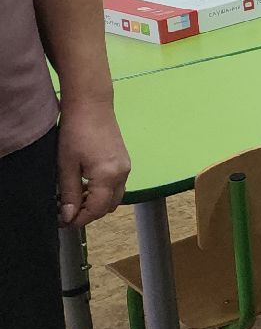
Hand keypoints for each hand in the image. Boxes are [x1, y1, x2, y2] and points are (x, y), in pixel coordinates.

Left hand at [56, 99, 130, 227]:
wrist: (92, 105)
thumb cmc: (76, 131)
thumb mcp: (67, 165)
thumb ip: (70, 193)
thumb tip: (69, 215)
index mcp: (108, 176)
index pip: (97, 209)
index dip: (80, 220)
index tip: (64, 222)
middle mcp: (123, 174)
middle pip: (109, 207)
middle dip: (89, 213)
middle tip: (68, 211)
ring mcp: (126, 167)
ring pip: (114, 197)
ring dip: (97, 202)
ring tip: (75, 197)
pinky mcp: (125, 161)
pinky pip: (117, 185)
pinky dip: (103, 191)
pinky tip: (86, 184)